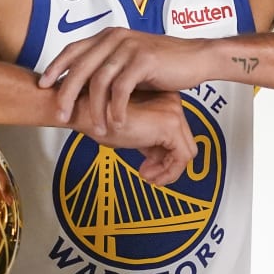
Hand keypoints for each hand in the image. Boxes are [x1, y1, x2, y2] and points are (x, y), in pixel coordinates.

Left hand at [40, 28, 210, 129]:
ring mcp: (129, 47)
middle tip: (61, 115)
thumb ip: (108, 67)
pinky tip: (116, 123)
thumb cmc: (163, 64)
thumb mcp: (129, 62)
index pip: (74, 50)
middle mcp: (115, 38)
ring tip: (94, 128)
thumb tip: (83, 85)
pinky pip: (122, 88)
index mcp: (109, 36)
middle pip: (81, 67)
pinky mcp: (144, 59)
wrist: (196, 58)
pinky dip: (116, 108)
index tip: (43, 86)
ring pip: (100, 80)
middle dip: (67, 93)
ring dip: (95, 107)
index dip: (56, 67)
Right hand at [71, 88, 192, 184]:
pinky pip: (182, 157)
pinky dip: (169, 172)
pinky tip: (148, 174)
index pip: (177, 134)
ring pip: (187, 151)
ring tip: (147, 175)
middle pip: (184, 142)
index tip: (146, 165)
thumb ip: (149, 141)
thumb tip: (159, 159)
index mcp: (163, 98)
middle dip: (166, 164)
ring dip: (167, 170)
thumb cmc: (99, 118)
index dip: (163, 155)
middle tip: (146, 173)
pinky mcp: (169, 125)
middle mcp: (172, 101)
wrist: (86, 111)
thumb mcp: (131, 131)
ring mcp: (173, 111)